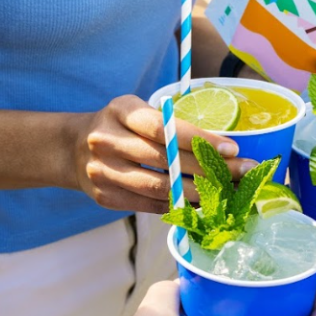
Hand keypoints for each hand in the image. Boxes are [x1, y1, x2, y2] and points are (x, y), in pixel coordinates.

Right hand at [69, 95, 256, 213]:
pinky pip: (150, 205)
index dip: (200, 140)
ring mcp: (102, 171)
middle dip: (210, 169)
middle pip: (166, 160)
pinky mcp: (104, 197)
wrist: (73, 148)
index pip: (164, 127)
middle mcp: (106, 140)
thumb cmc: (122, 127)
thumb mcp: (139, 112)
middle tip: (242, 173)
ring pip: (160, 188)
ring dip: (200, 192)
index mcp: (120, 110)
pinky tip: (203, 204)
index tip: (231, 149)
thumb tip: (224, 150)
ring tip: (228, 192)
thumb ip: (171, 125)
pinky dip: (179, 206)